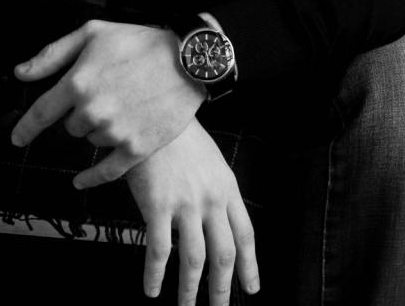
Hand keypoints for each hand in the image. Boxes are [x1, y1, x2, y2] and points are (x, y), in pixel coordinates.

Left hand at [10, 19, 205, 184]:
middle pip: (70, 126)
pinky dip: (92, 176)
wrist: (189, 59)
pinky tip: (82, 179)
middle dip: (80, 113)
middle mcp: (93, 111)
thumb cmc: (140, 41)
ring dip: (98, 129)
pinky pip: (105, 171)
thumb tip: (21, 74)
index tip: (17, 139)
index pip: (40, 114)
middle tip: (103, 94)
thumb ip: (52, 54)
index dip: (25, 128)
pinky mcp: (137, 148)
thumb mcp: (93, 34)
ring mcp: (115, 132)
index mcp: (78, 82)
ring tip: (121, 106)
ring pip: (90, 141)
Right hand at [127, 118, 259, 305]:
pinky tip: (152, 289)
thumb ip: (217, 191)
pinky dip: (155, 275)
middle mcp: (211, 199)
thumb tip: (217, 221)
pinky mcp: (158, 205)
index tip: (252, 288)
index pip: (245, 235)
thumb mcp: (211, 161)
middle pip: (224, 254)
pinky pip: (159, 250)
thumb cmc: (181, 137)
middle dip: (223, 288)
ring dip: (191, 290)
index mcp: (227, 188)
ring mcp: (186, 203)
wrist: (157, 115)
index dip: (250, 265)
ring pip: (195, 259)